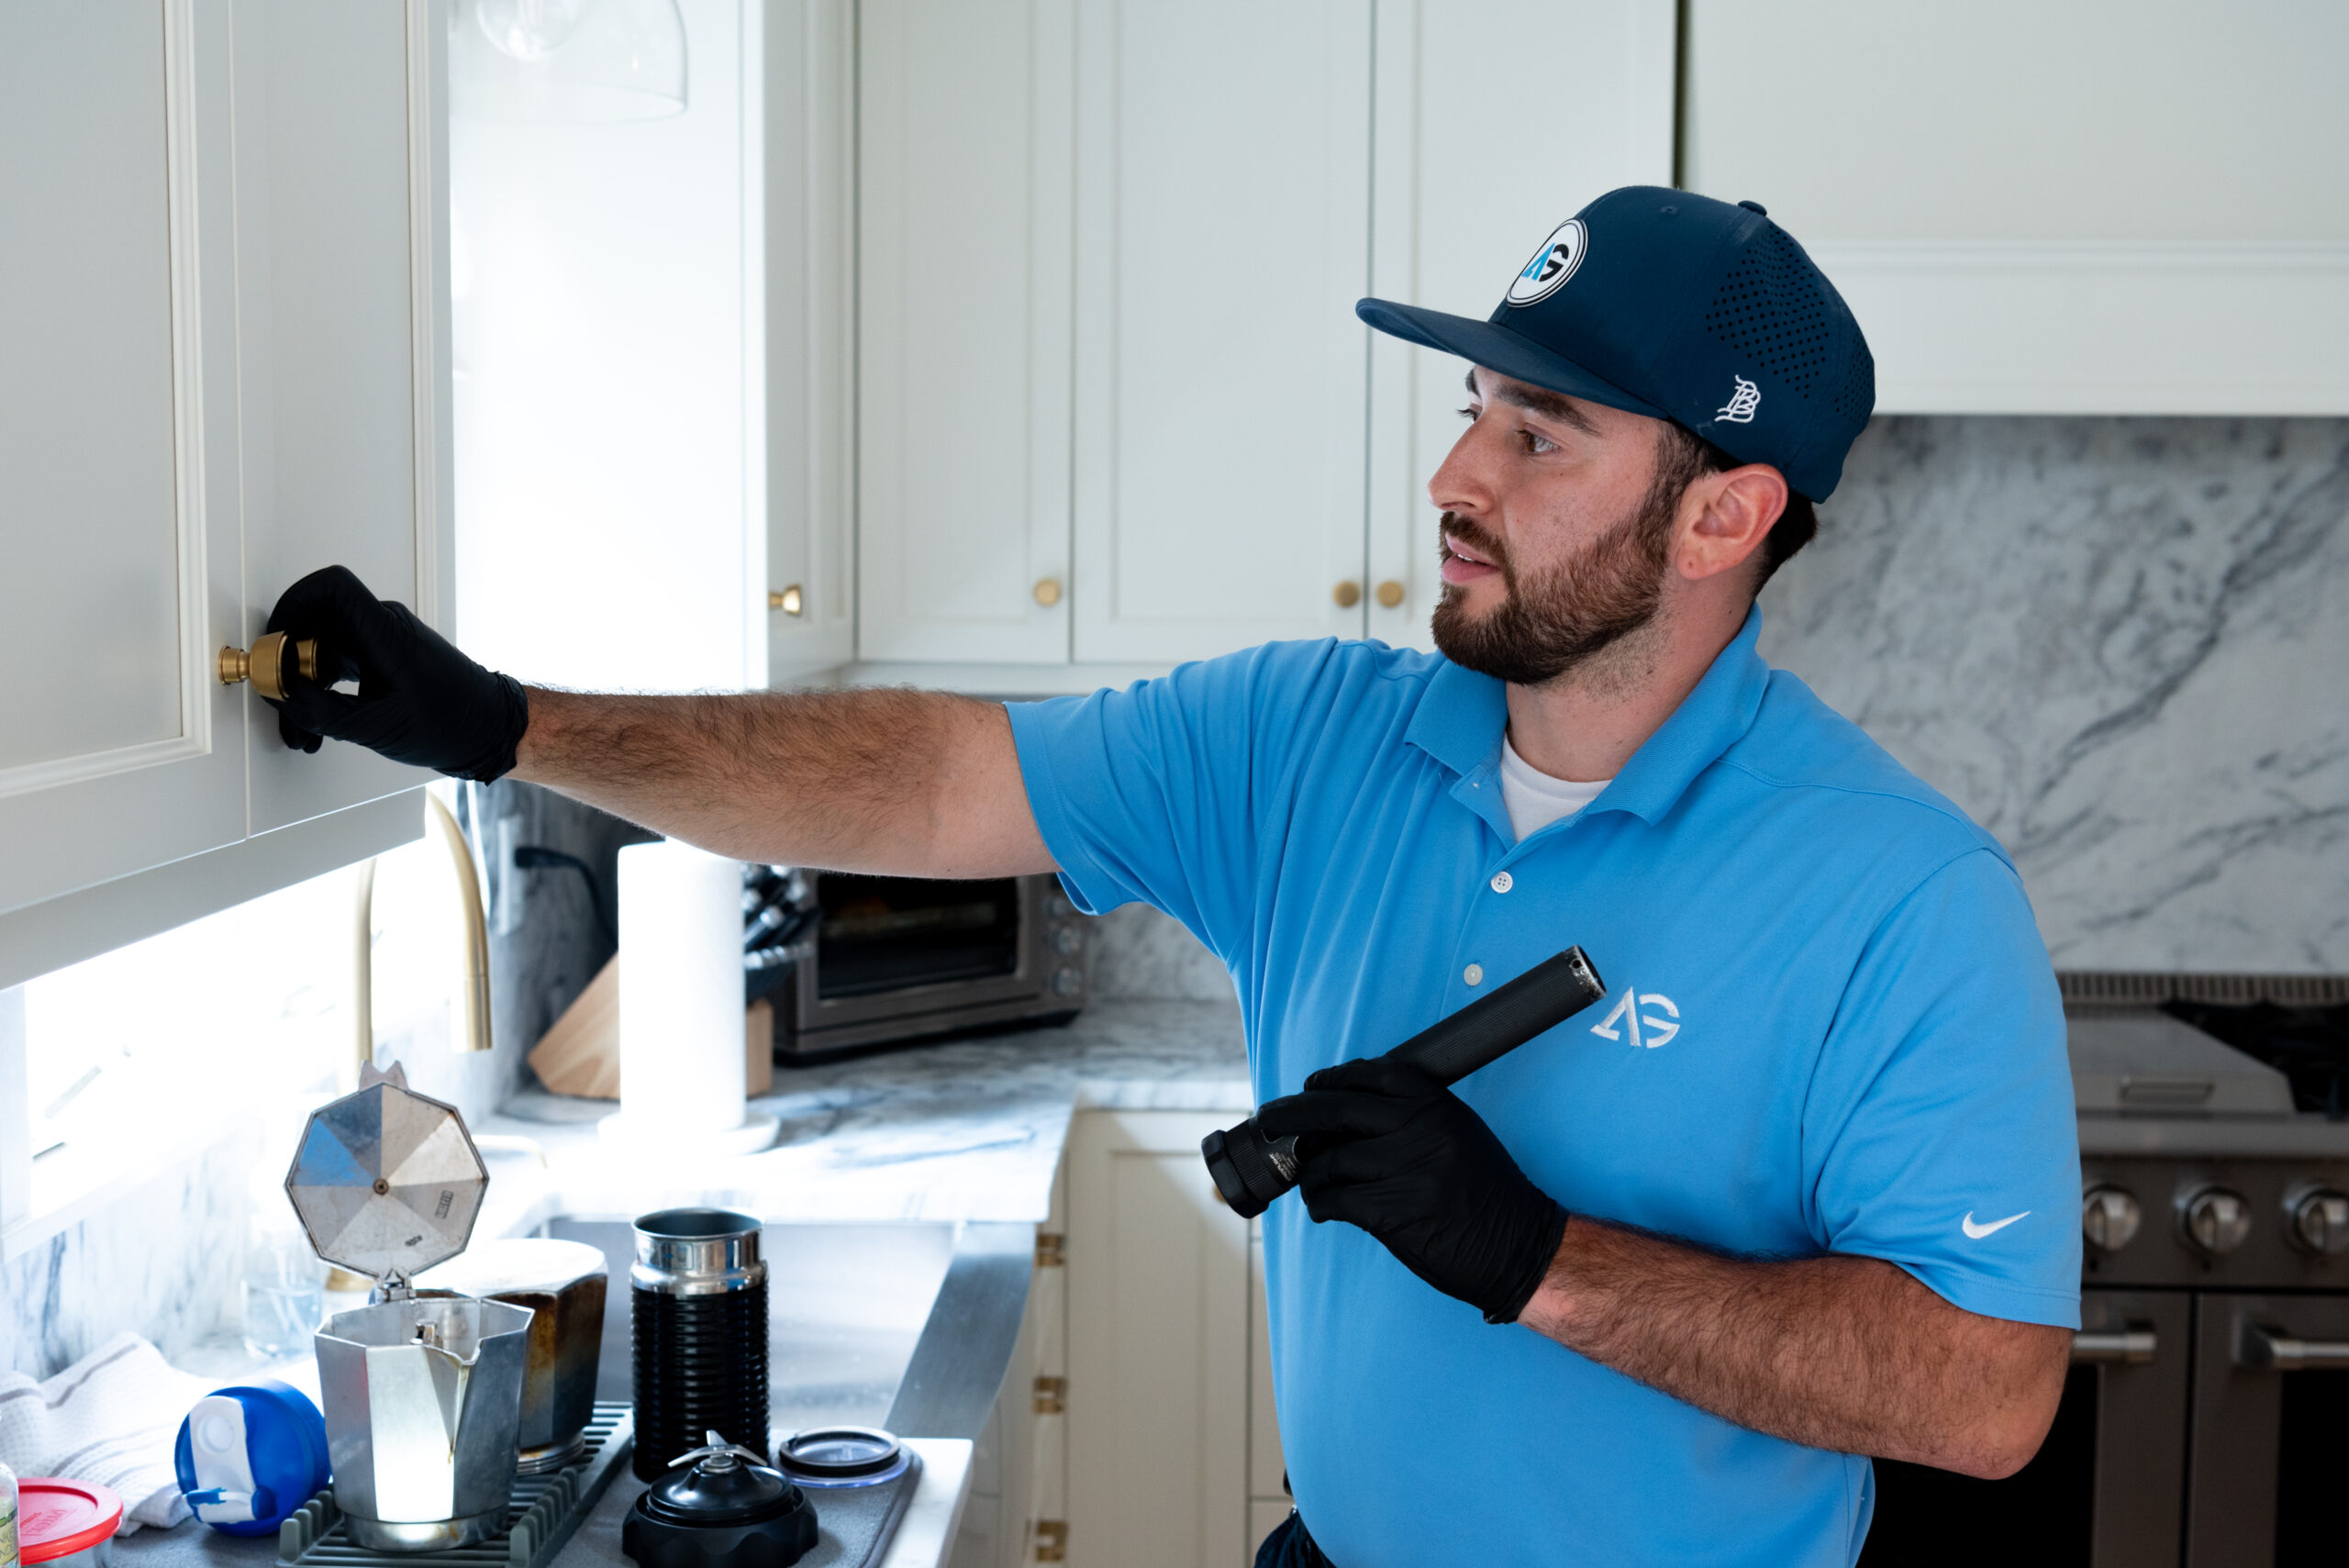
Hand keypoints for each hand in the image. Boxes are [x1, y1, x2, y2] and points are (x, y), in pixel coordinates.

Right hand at [264, 565, 529, 781]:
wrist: (490, 731)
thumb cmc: (454, 723)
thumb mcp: (378, 727)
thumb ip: (322, 711)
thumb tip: (281, 695)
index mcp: (386, 632)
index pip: (331, 587)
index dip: (293, 605)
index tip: (275, 645)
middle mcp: (381, 627)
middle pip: (314, 623)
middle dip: (288, 663)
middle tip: (281, 698)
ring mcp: (379, 641)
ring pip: (321, 650)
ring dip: (303, 686)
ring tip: (299, 728)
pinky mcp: (379, 658)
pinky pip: (336, 665)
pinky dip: (321, 692)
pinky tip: (316, 726)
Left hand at [1255, 1054, 1566, 1323]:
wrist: (1520, 1247)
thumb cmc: (1488, 1193)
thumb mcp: (1460, 1133)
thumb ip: (1413, 1116)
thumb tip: (1347, 1109)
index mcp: (1438, 1106)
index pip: (1372, 1074)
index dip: (1332, 1078)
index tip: (1308, 1086)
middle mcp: (1420, 1131)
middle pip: (1336, 1109)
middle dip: (1293, 1114)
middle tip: (1270, 1120)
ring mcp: (1406, 1171)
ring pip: (1328, 1160)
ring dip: (1309, 1173)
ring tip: (1310, 1183)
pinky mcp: (1392, 1213)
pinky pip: (1335, 1199)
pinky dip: (1320, 1204)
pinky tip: (1322, 1208)